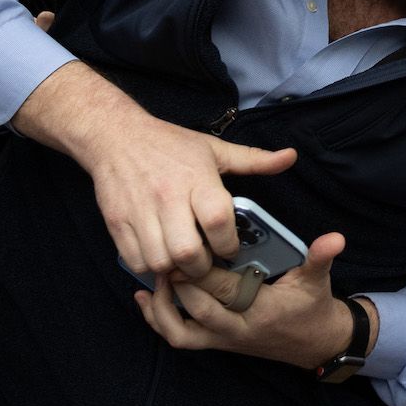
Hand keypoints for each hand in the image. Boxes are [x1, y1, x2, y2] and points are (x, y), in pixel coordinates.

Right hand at [12, 62, 295, 278]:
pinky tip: (160, 255)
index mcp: (196, 178)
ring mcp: (139, 211)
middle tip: (206, 261)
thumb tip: (290, 158)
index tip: (230, 247)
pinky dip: (150, 267)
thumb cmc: (170, 144)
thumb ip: (254, 160)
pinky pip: (135, 261)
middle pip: (187, 253)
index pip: (218, 223)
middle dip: (202, 267)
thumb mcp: (215, 149)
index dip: (228, 244)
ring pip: (160, 262)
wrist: (116, 136)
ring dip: (175, 269)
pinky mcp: (117, 222)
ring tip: (183, 260)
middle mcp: (167, 197)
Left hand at [135, 232, 370, 369]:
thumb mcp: (318, 280)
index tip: (187, 246)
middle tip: (167, 253)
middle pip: (197, 308)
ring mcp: (223, 340)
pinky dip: (158, 319)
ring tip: (154, 277)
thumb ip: (320, 257)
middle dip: (178, 283)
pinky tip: (144, 298)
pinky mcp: (215, 343)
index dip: (202, 271)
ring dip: (160, 307)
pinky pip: (179, 336)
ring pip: (180, 332)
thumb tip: (334, 238)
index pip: (225, 290)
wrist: (316, 345)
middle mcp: (238, 330)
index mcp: (261, 311)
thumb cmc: (313, 308)